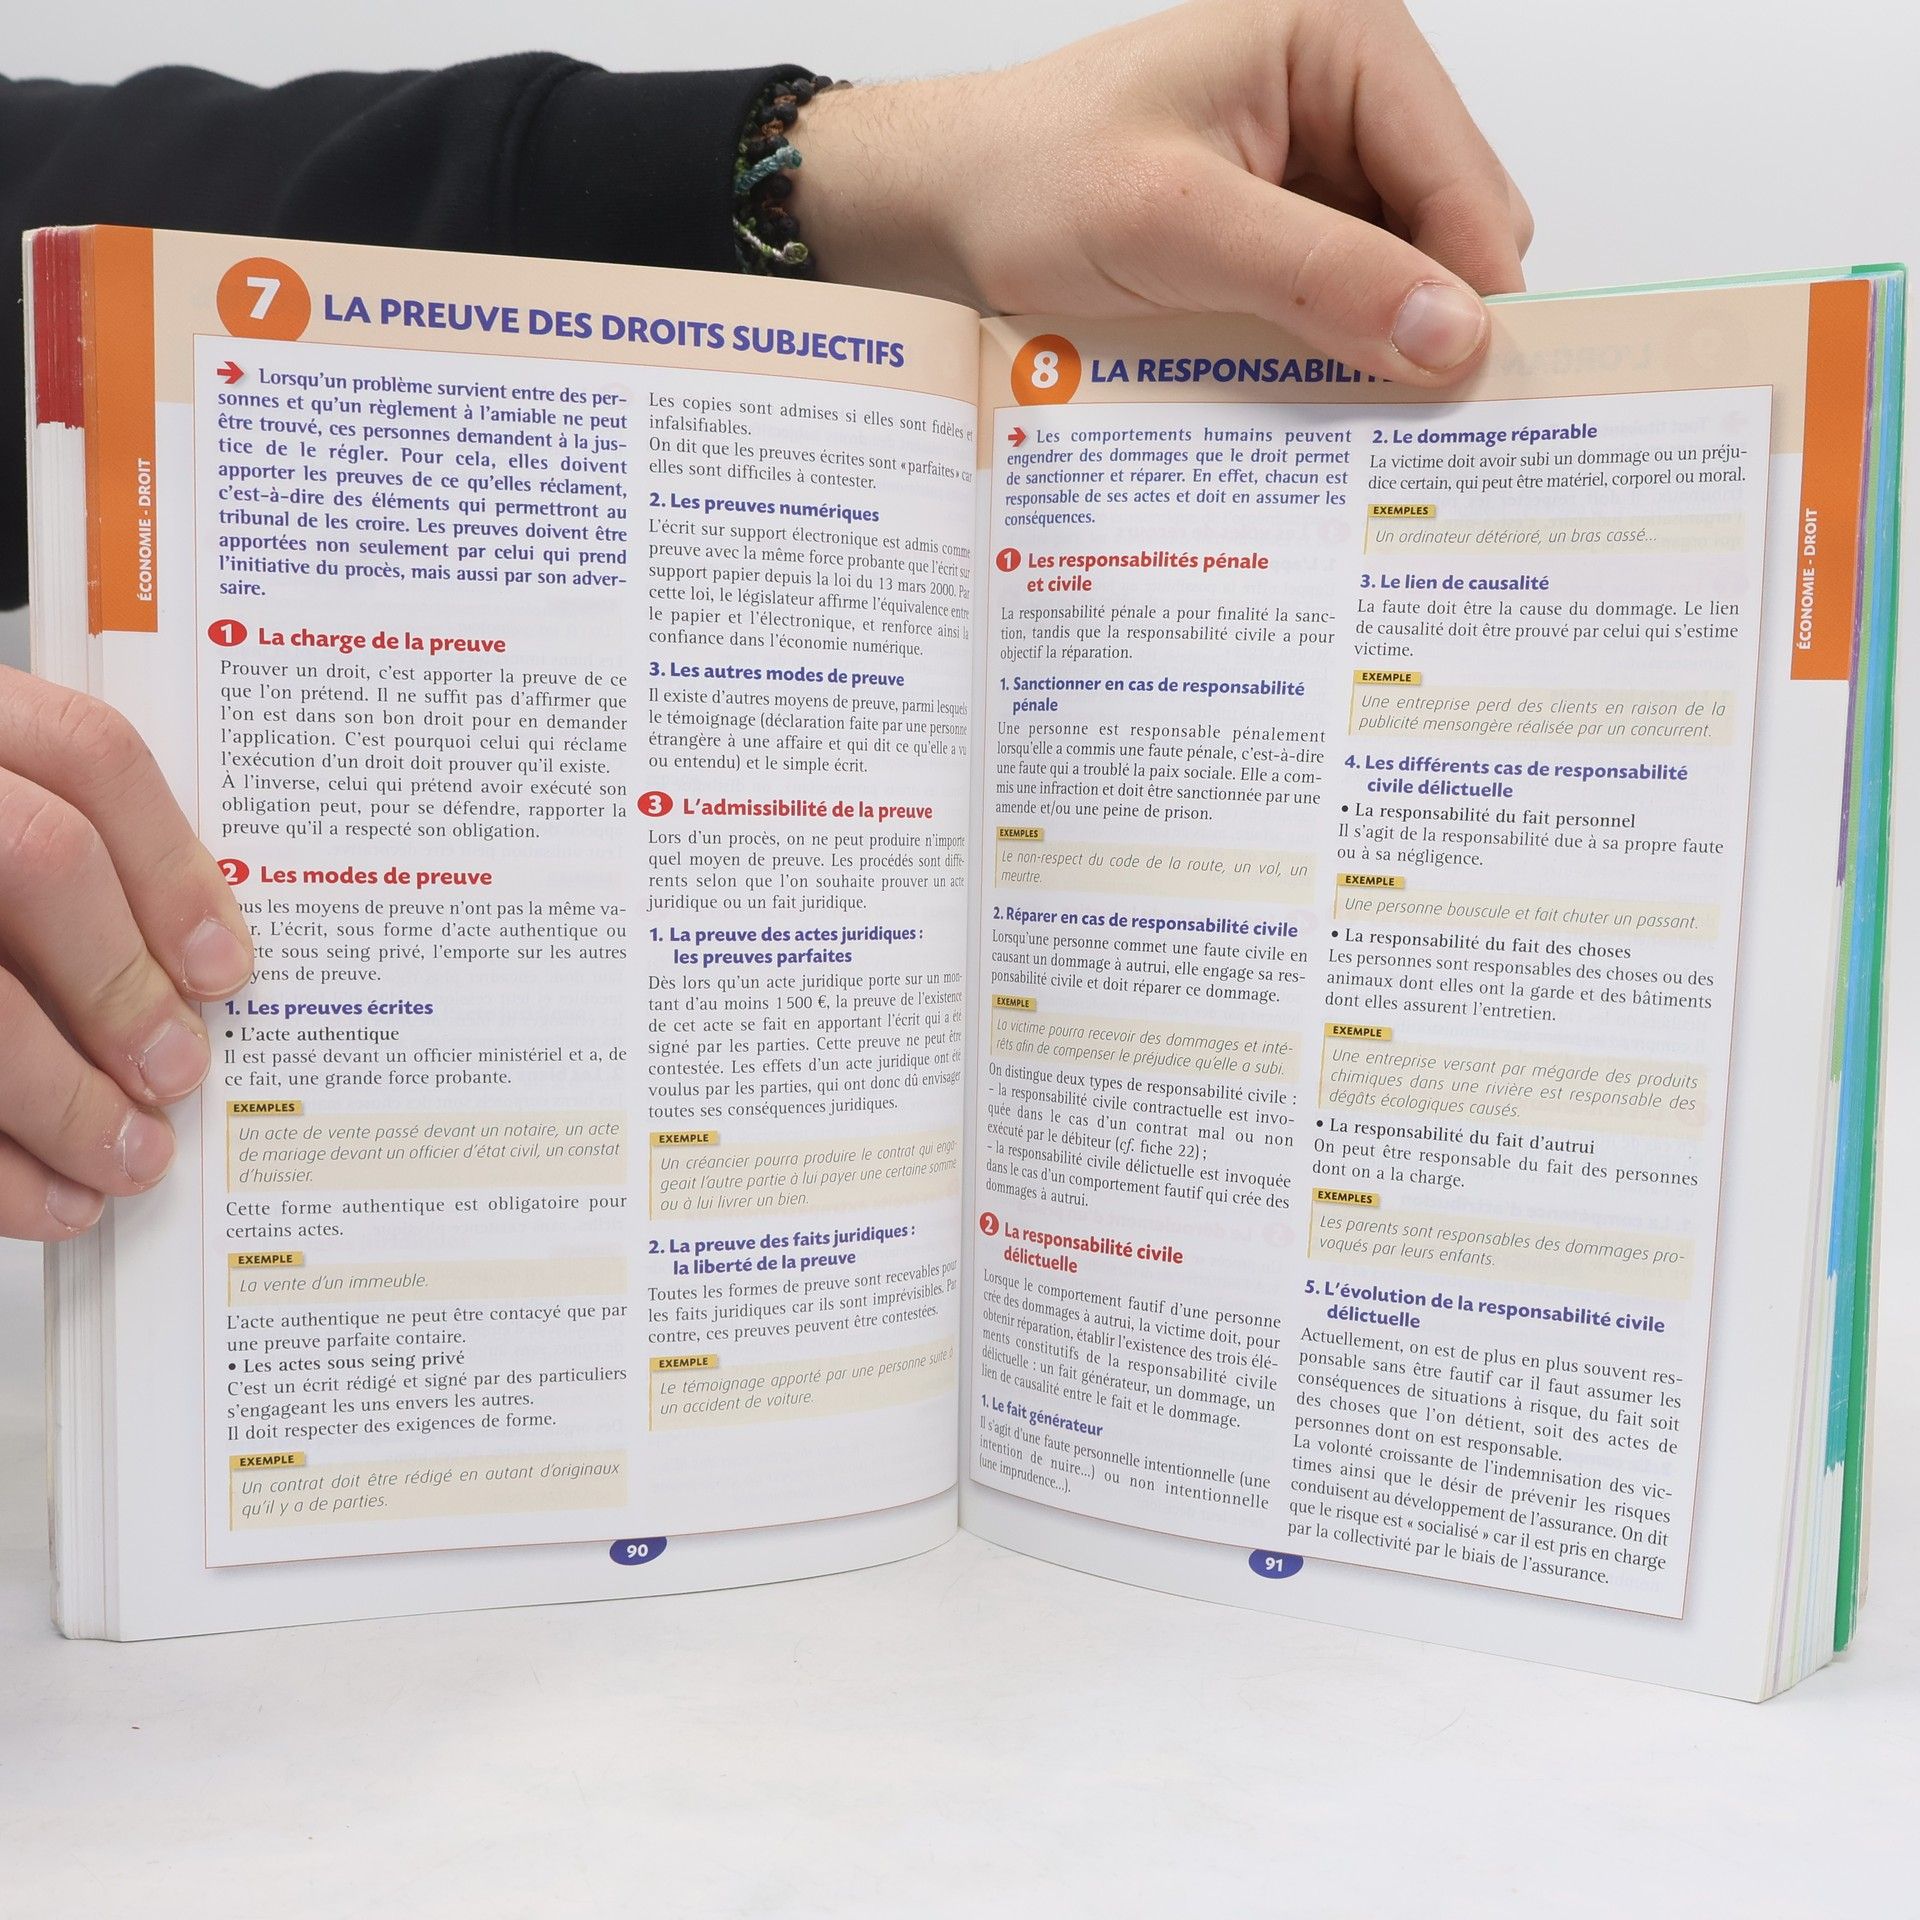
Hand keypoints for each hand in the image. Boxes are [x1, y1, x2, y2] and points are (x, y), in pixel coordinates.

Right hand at [0, 669, 252, 1239]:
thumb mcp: (2, 823)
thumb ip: (64, 873)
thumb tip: (191, 976)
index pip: (85, 754)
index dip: (172, 868)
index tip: (224, 967)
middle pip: (38, 857)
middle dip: (120, 984)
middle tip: (176, 1070)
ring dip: (62, 1099)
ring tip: (128, 1158)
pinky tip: (45, 1198)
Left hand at [799, 0, 1530, 383]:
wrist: (944, 207)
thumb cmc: (1029, 182)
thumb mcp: (1177, 227)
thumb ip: (1320, 276)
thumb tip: (1452, 334)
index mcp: (1341, 40)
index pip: (1464, 181)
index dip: (1474, 293)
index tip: (1470, 399)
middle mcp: (1344, 91)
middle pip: (1451, 232)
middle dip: (1426, 323)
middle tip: (1396, 424)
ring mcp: (1318, 161)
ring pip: (1404, 277)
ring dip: (1375, 346)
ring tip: (1336, 413)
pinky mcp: (1285, 224)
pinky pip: (1346, 299)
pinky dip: (1332, 350)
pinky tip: (1300, 392)